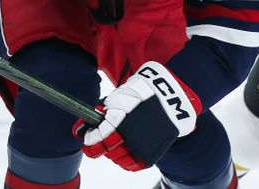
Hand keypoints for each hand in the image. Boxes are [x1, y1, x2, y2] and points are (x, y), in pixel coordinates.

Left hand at [76, 61, 201, 170]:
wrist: (173, 98)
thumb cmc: (146, 92)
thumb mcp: (124, 93)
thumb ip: (106, 107)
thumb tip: (86, 122)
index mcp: (121, 120)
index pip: (100, 136)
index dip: (90, 139)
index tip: (86, 139)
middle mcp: (130, 136)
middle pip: (107, 150)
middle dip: (98, 149)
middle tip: (93, 148)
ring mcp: (141, 146)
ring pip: (118, 159)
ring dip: (112, 154)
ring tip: (112, 148)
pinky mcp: (151, 153)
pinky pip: (133, 165)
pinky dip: (126, 162)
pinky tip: (124, 156)